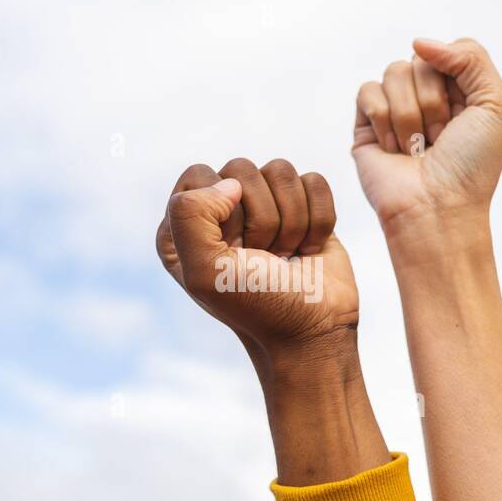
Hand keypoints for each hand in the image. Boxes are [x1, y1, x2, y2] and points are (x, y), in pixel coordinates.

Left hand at [156, 158, 357, 362]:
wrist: (313, 331)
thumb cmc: (257, 307)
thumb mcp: (204, 271)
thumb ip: (190, 215)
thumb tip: (231, 183)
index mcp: (182, 226)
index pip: (199, 175)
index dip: (222, 210)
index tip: (234, 251)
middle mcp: (220, 212)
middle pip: (241, 169)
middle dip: (261, 219)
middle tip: (262, 257)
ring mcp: (264, 208)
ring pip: (281, 171)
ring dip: (292, 221)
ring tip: (284, 255)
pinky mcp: (304, 208)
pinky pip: (314, 182)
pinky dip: (319, 219)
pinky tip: (308, 249)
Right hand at [352, 37, 501, 236]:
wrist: (436, 208)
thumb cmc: (471, 167)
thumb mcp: (497, 105)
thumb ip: (470, 57)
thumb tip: (419, 43)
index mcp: (460, 89)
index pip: (451, 50)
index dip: (455, 79)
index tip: (463, 117)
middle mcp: (426, 95)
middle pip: (420, 59)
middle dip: (433, 102)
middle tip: (439, 139)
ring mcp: (395, 107)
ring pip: (394, 72)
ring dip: (410, 117)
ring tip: (416, 148)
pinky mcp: (366, 123)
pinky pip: (368, 91)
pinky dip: (384, 121)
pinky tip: (394, 149)